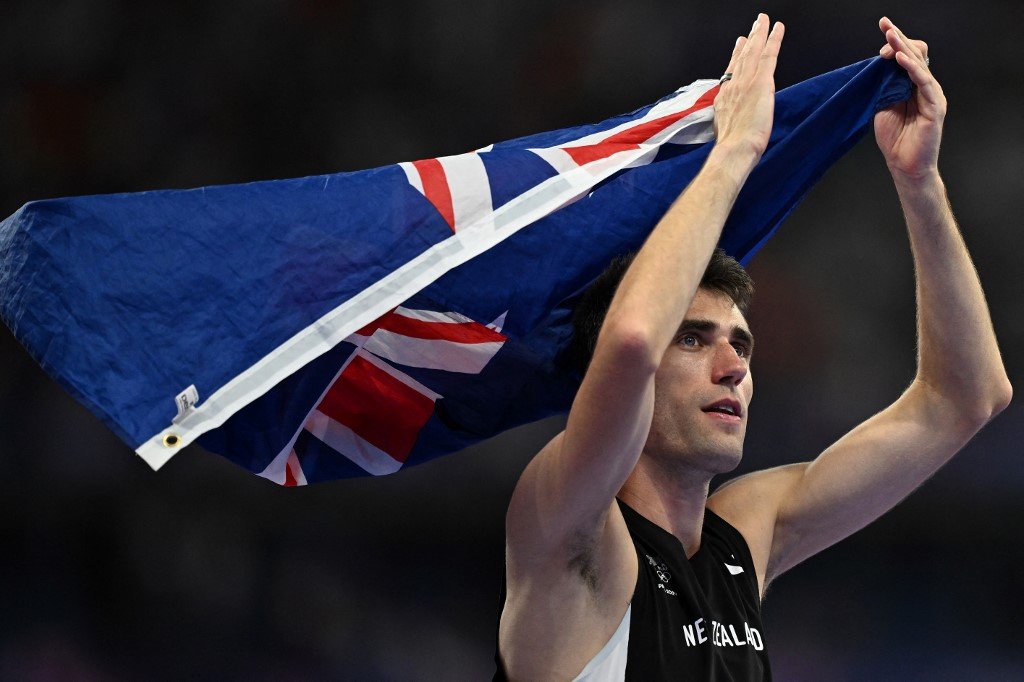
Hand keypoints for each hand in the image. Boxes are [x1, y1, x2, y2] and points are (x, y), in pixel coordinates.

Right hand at [713, 13, 784, 162]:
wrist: (734, 148)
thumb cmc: (731, 148)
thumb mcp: (725, 131)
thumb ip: (731, 120)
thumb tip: (736, 123)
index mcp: (724, 99)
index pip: (731, 72)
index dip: (736, 56)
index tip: (739, 45)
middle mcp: (733, 86)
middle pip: (742, 57)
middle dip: (748, 40)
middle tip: (754, 25)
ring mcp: (746, 82)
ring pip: (754, 51)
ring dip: (759, 33)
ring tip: (763, 20)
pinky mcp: (761, 82)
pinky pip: (768, 55)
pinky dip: (773, 40)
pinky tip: (778, 28)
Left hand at [874, 17, 946, 180]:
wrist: (904, 165)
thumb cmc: (894, 138)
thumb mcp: (883, 106)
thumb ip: (884, 86)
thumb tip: (880, 64)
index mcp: (912, 85)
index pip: (906, 57)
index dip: (895, 42)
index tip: (882, 28)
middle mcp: (924, 87)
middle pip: (915, 55)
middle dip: (898, 38)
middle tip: (885, 24)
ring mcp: (931, 95)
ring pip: (919, 64)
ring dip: (903, 48)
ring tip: (890, 36)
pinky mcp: (935, 106)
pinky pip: (924, 82)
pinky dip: (912, 69)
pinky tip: (899, 59)